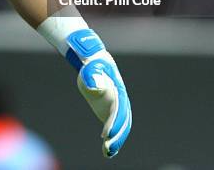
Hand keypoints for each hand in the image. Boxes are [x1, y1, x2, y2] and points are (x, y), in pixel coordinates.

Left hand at [66, 29, 131, 157]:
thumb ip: (93, 75)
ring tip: (107, 153)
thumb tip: (95, 87)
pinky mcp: (108, 110)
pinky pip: (112, 126)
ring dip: (115, 140)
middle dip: (117, 135)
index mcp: (117, 88)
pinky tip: (106, 150)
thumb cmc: (91, 62)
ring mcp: (115, 105)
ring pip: (120, 126)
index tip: (107, 134)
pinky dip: (111, 138)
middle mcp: (120, 99)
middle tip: (107, 148)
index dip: (114, 122)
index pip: (118, 108)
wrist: (91, 60)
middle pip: (122, 120)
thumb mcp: (91, 66)